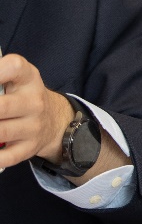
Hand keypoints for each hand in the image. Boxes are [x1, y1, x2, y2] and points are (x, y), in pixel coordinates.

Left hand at [0, 54, 72, 168]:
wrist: (54, 120)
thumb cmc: (23, 96)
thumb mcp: (16, 78)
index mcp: (28, 79)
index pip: (13, 67)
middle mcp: (34, 102)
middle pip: (2, 107)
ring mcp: (34, 126)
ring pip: (1, 132)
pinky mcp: (30, 148)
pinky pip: (7, 156)